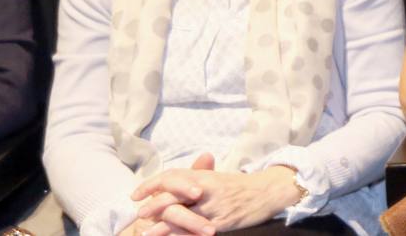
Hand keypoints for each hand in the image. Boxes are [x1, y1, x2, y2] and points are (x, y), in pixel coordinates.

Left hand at [131, 154, 301, 233]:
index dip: (150, 185)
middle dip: (153, 206)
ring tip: (146, 233)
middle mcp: (206, 188)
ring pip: (181, 216)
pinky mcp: (221, 221)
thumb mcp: (217, 177)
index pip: (171, 176)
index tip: (136, 194)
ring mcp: (214, 206)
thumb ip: (196, 178)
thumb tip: (171, 184)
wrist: (269, 191)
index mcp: (203, 175)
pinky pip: (196, 230)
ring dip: (161, 226)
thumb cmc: (241, 186)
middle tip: (139, 215)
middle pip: (172, 195)